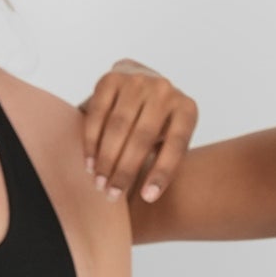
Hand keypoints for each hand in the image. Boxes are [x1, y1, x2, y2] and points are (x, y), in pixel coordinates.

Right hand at [77, 60, 197, 204]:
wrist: (139, 80)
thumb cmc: (156, 122)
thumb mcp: (169, 138)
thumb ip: (165, 158)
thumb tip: (147, 196)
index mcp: (186, 109)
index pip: (176, 144)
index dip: (162, 172)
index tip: (148, 198)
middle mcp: (164, 90)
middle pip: (143, 137)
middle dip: (125, 170)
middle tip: (112, 194)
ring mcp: (137, 81)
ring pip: (118, 126)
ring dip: (106, 159)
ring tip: (99, 183)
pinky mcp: (111, 78)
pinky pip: (98, 113)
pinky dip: (92, 141)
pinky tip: (89, 162)